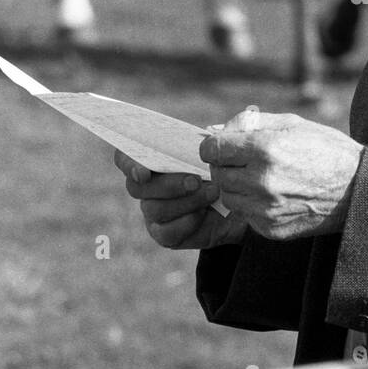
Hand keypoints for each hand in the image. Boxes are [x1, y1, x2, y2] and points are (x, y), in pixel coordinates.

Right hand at [114, 151, 245, 251]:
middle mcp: (147, 187)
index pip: (125, 158)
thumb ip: (213, 138)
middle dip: (167, 184)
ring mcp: (154, 212)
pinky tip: (204, 214)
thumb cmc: (224, 169)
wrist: (242, 203)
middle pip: (137, 187)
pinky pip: (167, 232)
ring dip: (186, 201)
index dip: (128, 163)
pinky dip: (187, 223)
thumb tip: (210, 133)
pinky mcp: (166, 235)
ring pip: (155, 209)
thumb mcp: (221, 150)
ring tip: (213, 193)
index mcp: (153, 160)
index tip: (144, 171)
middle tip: (196, 181)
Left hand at [200, 108, 364, 239]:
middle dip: (226, 166)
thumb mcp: (292, 123)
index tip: (224, 147)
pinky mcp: (270, 229)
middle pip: (217, 174)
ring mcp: (265, 209)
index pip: (211, 149)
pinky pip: (245, 215)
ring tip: (261, 179)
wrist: (358, 188)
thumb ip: (251, 123)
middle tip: (246, 162)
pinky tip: (275, 196)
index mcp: (265, 148)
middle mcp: (262, 181)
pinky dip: (253, 205)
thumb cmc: (326, 149)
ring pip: (228, 197)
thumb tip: (219, 131)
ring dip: (237, 187)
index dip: (215, 146)